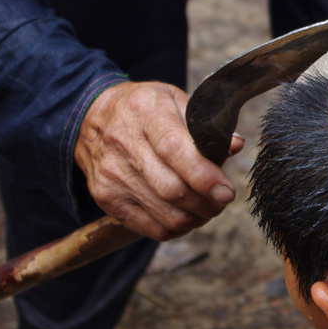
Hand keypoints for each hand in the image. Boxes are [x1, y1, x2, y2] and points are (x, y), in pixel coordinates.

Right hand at [74, 81, 243, 240]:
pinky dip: (177, 228)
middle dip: (207, 203)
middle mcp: (123, 143)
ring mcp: (112, 174)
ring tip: (208, 207)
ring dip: (196, 218)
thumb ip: (206, 124)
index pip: (174, 151)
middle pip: (172, 189)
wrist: (92, 117)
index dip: (204, 176)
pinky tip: (187, 215)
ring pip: (165, 215)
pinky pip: (151, 228)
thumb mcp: (177, 100)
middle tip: (222, 199)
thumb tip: (235, 145)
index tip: (226, 191)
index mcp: (145, 111)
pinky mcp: (106, 198)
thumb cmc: (147, 109)